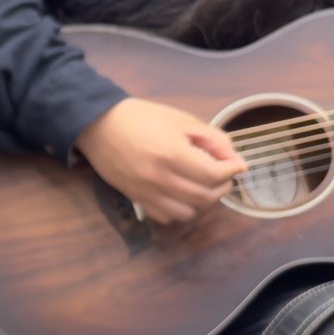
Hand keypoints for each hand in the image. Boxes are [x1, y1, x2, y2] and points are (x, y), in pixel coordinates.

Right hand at [72, 98, 244, 224]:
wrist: (98, 125)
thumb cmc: (141, 117)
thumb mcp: (181, 119)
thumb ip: (212, 138)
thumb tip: (233, 158)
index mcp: (172, 153)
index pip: (215, 175)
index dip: (231, 170)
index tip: (235, 163)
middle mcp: (160, 178)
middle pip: (205, 197)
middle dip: (221, 186)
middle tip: (222, 174)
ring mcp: (146, 192)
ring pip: (187, 212)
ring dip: (201, 201)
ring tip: (201, 185)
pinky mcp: (135, 199)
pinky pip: (166, 217)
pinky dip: (179, 210)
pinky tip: (180, 195)